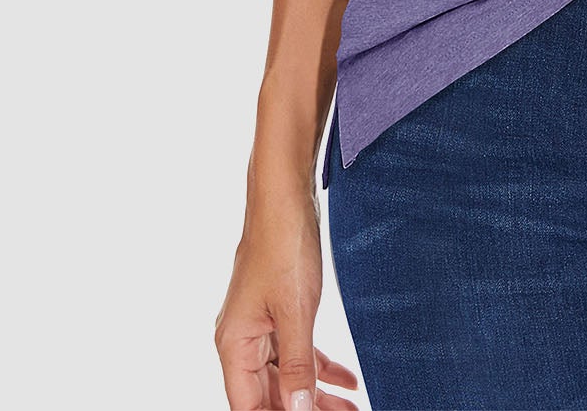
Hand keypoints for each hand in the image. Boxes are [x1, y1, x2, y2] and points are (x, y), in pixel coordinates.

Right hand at [215, 191, 358, 409]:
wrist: (286, 197)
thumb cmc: (283, 246)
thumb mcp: (296, 311)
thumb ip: (298, 365)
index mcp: (234, 346)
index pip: (250, 406)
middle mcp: (241, 342)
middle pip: (270, 395)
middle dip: (306, 410)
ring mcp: (261, 327)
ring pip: (287, 376)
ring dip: (317, 395)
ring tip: (351, 408)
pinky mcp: (280, 313)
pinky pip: (298, 352)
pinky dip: (321, 368)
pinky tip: (347, 381)